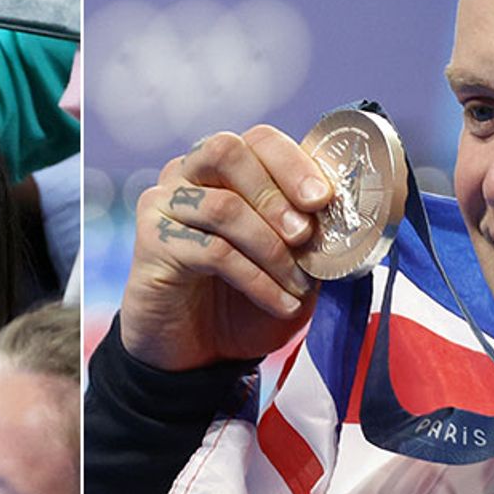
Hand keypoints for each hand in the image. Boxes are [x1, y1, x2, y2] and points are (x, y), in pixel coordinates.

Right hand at [119, 126, 339, 370]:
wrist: (198, 353)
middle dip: (275, 193)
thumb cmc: (245, 300)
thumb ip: (310, 235)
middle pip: (226, 151)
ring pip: (222, 206)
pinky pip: (212, 251)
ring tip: (298, 285)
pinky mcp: (151, 244)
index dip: (293, 164)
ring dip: (271, 248)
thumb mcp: (291, 266)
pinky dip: (257, 279)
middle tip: (304, 236)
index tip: (323, 199)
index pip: (258, 140)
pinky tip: (281, 303)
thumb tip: (343, 213)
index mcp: (223, 169)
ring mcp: (163, 206)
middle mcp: (185, 175)